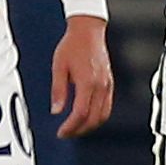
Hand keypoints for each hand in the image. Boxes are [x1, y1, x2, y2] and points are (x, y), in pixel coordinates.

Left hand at [50, 15, 113, 136]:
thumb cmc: (71, 46)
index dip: (71, 127)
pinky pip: (107, 106)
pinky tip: (85, 117)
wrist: (88, 31)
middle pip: (94, 118)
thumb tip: (56, 111)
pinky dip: (97, 116)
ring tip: (75, 128)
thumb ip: (58, 90)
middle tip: (65, 133)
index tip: (61, 133)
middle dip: (80, 130)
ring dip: (90, 125)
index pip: (81, 113)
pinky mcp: (109, 83)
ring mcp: (108, 85)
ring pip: (103, 115)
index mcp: (87, 82)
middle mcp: (101, 86)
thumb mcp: (58, 67)